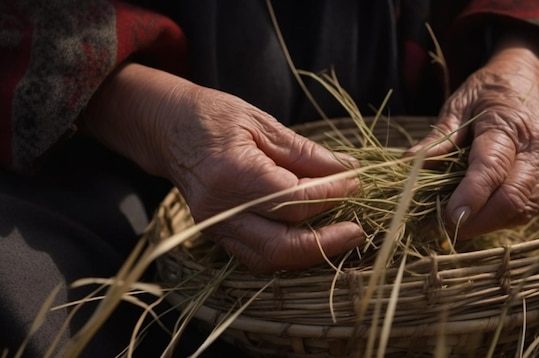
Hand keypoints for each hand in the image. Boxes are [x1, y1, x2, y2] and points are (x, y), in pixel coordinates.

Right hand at [83, 63, 363, 272]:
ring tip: (340, 236)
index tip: (355, 183)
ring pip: (268, 259)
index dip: (331, 195)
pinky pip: (256, 256)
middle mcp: (220, 210)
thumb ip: (305, 152)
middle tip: (357, 229)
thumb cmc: (213, 117)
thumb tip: (346, 170)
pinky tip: (311, 238)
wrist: (168, 128)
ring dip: (310, 254)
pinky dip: (288, 252)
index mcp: (232, 174)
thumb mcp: (262, 123)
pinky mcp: (216, 235)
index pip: (293, 200)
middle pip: (281, 245)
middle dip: (326, 242)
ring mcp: (214, 227)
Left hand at [406, 34, 538, 238]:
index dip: (471, 196)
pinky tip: (476, 216)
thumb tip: (409, 163)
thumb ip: (438, 139)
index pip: (493, 167)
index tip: (448, 217)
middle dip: (477, 221)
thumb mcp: (458, 106)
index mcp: (511, 125)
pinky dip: (499, 220)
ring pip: (523, 211)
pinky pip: (527, 211)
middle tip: (442, 227)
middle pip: (513, 198)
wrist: (530, 82)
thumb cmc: (488, 94)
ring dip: (487, 225)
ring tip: (453, 225)